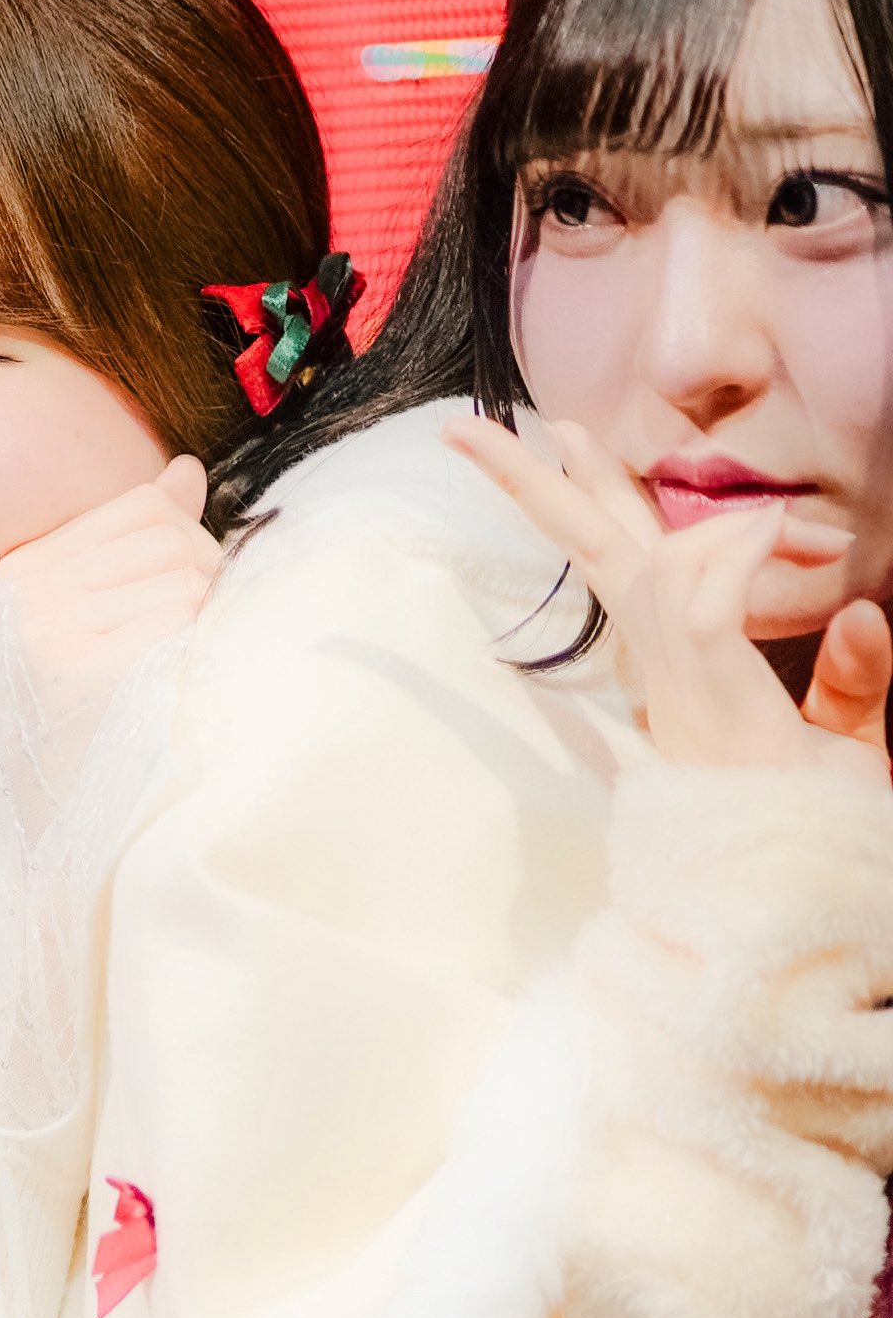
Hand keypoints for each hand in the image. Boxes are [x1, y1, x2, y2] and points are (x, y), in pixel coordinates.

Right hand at [0, 454, 221, 711]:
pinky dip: (190, 640)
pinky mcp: (85, 670)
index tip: (181, 576)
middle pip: (168, 539)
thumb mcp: (72, 609)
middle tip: (193, 618)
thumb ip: (129, 538)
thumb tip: (188, 471)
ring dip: (200, 613)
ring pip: (182, 579)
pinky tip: (169, 667)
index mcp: (26, 569)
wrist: (5, 788)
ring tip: (176, 646)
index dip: (183, 531)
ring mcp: (56, 629)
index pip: (139, 506)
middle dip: (202, 572)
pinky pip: (174, 621)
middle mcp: (34, 591)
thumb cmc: (53, 700)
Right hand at [448, 412, 887, 786]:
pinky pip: (704, 599)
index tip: (664, 478)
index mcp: (679, 665)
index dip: (636, 506)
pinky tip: (774, 534)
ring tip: (557, 435)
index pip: (636, 566)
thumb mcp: (847, 740)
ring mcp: (678, 677)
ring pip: (635, 559)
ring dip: (597, 489)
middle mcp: (663, 663)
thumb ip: (853, 678)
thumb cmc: (815, 821)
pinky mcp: (710, 692)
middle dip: (531, 486)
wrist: (800, 889)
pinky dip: (736, 556)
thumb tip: (859, 610)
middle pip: (591, 553)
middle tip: (464, 428)